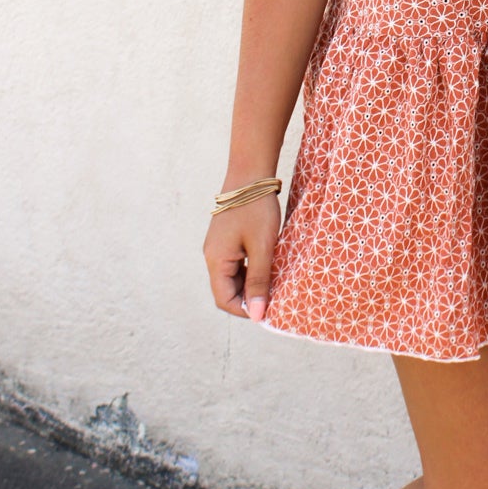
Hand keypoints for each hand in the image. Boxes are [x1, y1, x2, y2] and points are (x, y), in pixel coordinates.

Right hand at [203, 193, 279, 320]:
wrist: (250, 173)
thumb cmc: (256, 208)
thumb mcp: (262, 247)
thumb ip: (259, 281)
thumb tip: (257, 315)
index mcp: (216, 260)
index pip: (224, 300)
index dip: (246, 310)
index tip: (269, 308)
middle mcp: (212, 256)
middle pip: (227, 290)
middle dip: (249, 298)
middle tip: (275, 295)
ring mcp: (218, 247)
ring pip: (232, 278)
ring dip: (251, 284)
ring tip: (274, 281)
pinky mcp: (226, 239)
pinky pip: (235, 264)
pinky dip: (250, 270)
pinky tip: (268, 265)